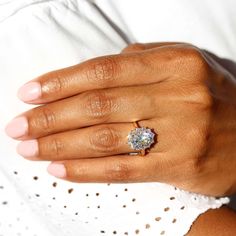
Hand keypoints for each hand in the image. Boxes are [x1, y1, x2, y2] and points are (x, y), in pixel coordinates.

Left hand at [5, 42, 235, 195]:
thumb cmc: (207, 98)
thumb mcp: (181, 67)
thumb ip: (139, 63)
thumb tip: (92, 75)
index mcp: (177, 64)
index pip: (104, 70)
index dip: (61, 82)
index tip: (29, 94)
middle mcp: (179, 95)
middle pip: (98, 105)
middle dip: (51, 118)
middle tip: (19, 127)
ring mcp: (182, 133)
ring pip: (105, 139)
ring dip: (60, 146)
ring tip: (29, 149)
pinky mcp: (180, 166)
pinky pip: (123, 169)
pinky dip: (86, 171)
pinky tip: (59, 170)